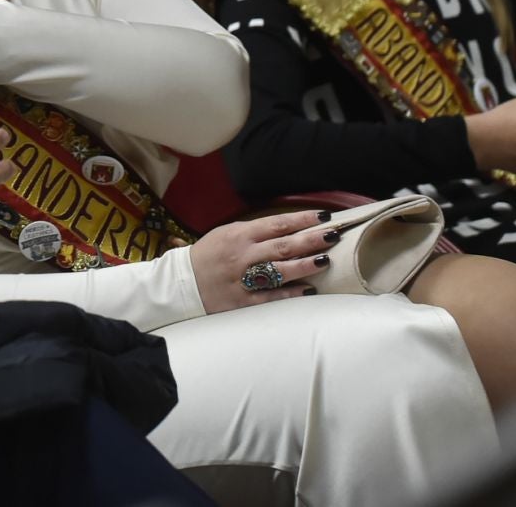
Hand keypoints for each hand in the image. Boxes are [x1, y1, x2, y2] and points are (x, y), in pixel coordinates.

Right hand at [190, 210, 339, 313]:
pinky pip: (270, 297)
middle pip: (283, 246)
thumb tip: (288, 227)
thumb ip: (255, 231)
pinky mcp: (243, 300)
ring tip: (326, 260)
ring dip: (304, 265)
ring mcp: (244, 279)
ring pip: (279, 270)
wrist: (183, 282)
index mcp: (240, 235)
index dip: (301, 219)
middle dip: (310, 240)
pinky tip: (309, 289)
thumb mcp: (227, 233)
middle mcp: (244, 255)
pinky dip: (290, 293)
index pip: (277, 224)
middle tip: (333, 235)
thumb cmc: (209, 255)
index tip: (323, 215)